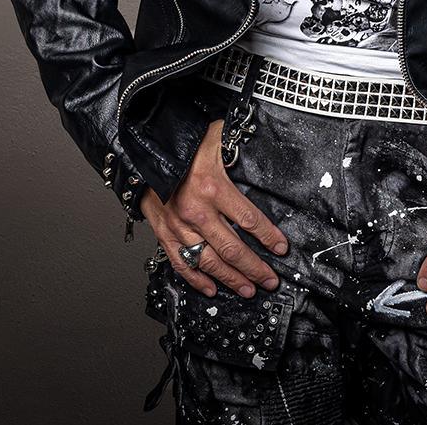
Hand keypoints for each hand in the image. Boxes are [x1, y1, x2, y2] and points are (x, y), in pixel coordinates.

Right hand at [139, 118, 290, 300]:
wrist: (145, 149)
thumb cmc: (185, 143)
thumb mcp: (219, 137)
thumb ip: (240, 147)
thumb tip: (265, 147)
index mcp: (212, 187)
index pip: (247, 219)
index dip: (268, 236)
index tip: (281, 248)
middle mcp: (195, 211)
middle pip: (231, 248)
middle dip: (254, 268)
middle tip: (269, 280)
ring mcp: (178, 225)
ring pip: (208, 261)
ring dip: (230, 278)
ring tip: (248, 289)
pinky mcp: (164, 233)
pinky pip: (181, 263)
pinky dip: (196, 279)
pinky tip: (211, 289)